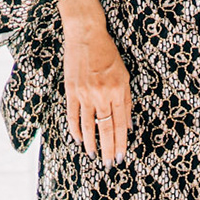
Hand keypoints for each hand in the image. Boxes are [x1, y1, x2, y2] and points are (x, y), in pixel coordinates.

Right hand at [60, 0, 130, 164]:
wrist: (86, 35)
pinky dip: (75, 130)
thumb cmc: (108, 53)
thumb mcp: (125, 75)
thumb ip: (126, 101)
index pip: (121, 124)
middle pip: (105, 129)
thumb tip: (128, 124)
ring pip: (88, 126)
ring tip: (94, 156)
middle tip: (108, 165)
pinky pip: (72, 116)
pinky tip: (79, 140)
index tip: (121, 156)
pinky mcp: (71, 91)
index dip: (121, 143)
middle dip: (108, 149)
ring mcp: (85, 94)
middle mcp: (102, 95)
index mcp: (118, 90)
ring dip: (91, 144)